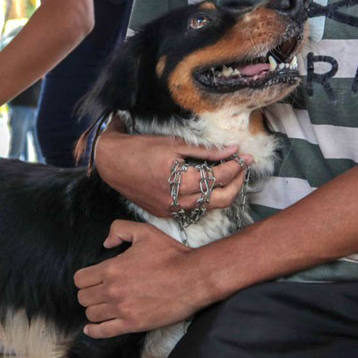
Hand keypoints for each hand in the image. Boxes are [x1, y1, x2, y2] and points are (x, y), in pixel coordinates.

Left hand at [75, 221, 212, 337]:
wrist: (193, 278)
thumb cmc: (170, 254)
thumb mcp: (144, 232)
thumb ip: (119, 229)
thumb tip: (106, 242)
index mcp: (111, 269)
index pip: (80, 279)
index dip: (84, 278)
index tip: (92, 278)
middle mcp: (112, 290)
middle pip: (83, 297)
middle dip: (89, 293)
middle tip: (99, 291)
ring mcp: (122, 309)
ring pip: (91, 314)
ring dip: (94, 309)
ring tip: (102, 306)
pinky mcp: (133, 324)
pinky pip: (104, 332)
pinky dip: (94, 331)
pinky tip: (90, 329)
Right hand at [94, 127, 251, 217]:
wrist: (111, 163)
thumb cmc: (140, 148)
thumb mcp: (173, 143)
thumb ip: (205, 150)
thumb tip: (231, 149)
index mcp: (180, 180)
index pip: (219, 177)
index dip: (236, 166)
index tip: (246, 156)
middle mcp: (177, 200)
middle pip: (221, 199)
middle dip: (236, 184)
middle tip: (241, 168)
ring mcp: (170, 210)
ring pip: (208, 207)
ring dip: (222, 191)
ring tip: (227, 175)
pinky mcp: (164, 213)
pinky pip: (192, 209)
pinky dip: (203, 198)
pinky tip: (205, 184)